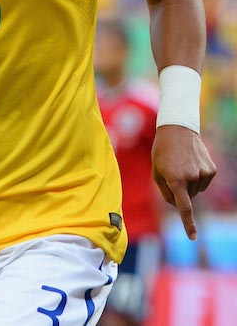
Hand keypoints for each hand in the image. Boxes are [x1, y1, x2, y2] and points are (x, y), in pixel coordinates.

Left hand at [151, 125, 215, 240]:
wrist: (178, 129)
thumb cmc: (162, 151)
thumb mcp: (156, 171)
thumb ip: (165, 191)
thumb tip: (178, 205)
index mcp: (176, 180)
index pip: (184, 208)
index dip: (188, 224)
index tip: (193, 237)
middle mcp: (192, 178)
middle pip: (187, 198)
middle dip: (179, 190)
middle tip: (172, 171)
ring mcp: (204, 174)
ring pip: (196, 191)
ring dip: (188, 183)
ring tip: (181, 165)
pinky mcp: (211, 170)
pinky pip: (203, 182)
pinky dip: (197, 177)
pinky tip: (191, 163)